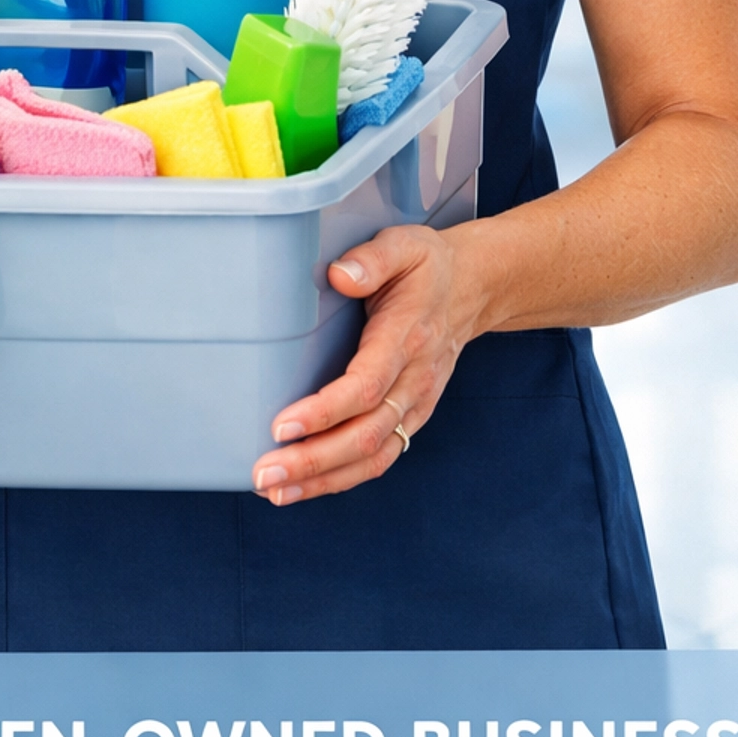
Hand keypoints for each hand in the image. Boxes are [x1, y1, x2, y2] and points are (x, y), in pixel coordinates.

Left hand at [251, 225, 463, 506]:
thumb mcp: (404, 245)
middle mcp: (414, 380)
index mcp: (406, 338)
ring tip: (276, 491)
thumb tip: (339, 275)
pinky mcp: (411, 417)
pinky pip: (380, 457)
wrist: (472, 289)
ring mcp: (415, 404)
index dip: (324, 412)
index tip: (282, 426)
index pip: (366, 386)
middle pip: (365, 435)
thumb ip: (373, 258)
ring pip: (373, 456)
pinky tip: (305, 486)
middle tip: (265, 473)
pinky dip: (343, 478)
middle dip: (313, 461)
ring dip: (324, 479)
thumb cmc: (427, 267)